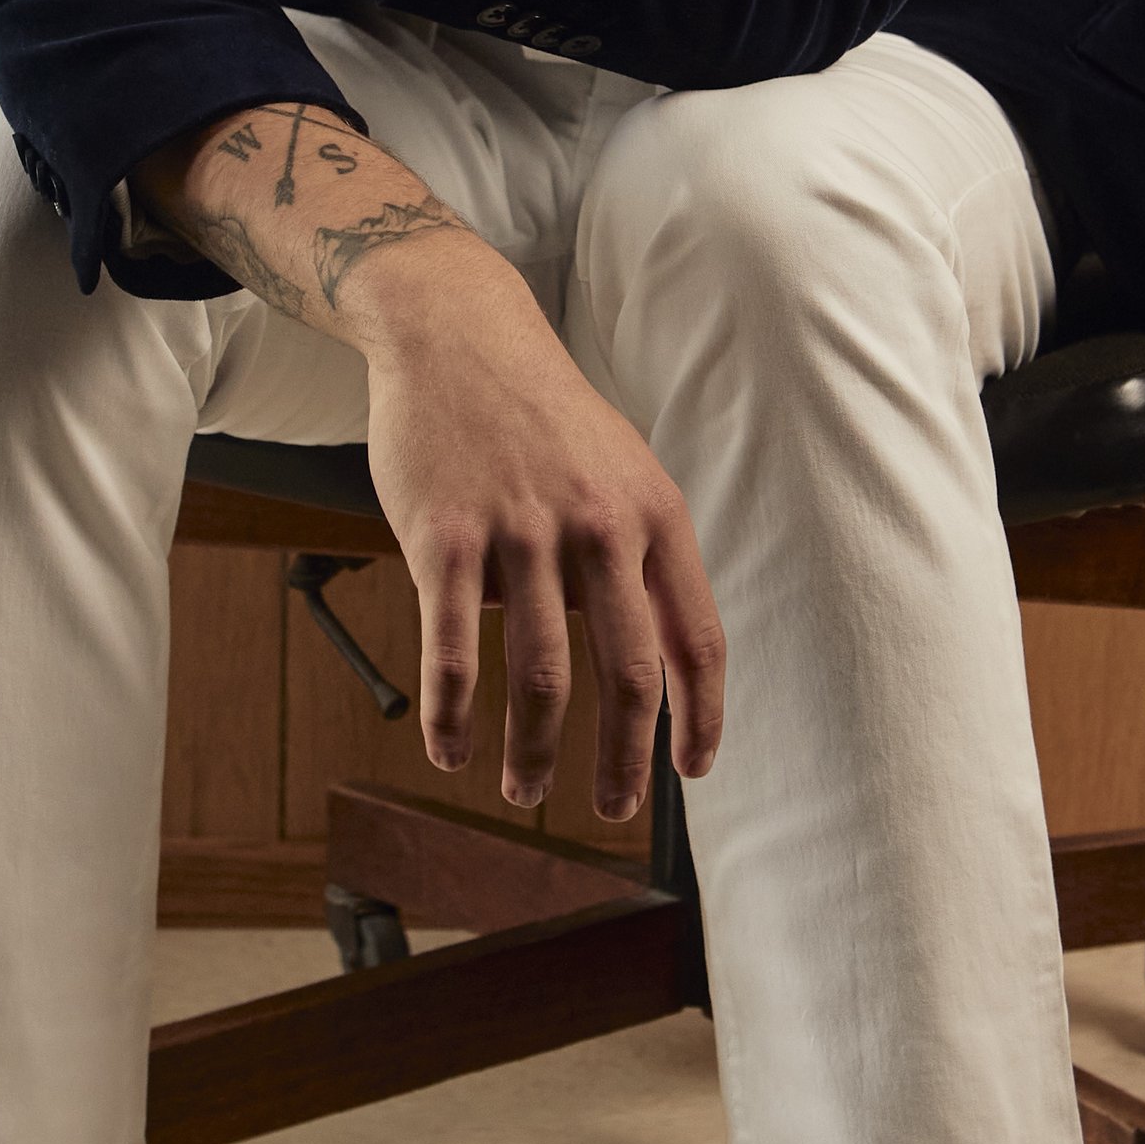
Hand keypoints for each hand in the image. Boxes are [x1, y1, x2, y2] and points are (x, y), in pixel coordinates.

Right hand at [354, 242, 726, 823]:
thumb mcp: (621, 468)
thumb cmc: (541, 412)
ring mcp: (519, 534)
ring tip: (527, 792)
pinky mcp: (444, 539)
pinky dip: (453, 715)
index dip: (700, 716)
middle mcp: (597, 527)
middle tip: (612, 810)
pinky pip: (454, 650)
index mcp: (654, 513)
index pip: (697, 638)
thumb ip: (643, 555)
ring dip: (535, 753)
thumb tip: (655, 655)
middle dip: (622, 762)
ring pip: (538, 678)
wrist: (454, 333)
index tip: (693, 770)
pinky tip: (451, 748)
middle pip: (625, 675)